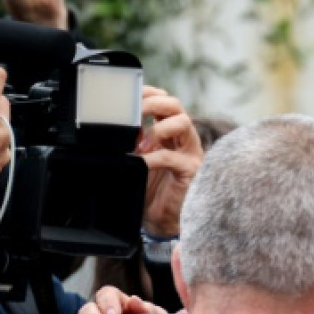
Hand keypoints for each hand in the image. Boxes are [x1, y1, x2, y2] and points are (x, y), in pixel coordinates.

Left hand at [137, 86, 202, 237]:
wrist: (161, 221)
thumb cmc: (152, 191)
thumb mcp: (137, 161)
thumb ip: (134, 143)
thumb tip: (122, 128)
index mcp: (170, 133)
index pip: (165, 102)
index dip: (150, 93)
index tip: (133, 93)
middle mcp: (182, 139)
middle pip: (176, 105)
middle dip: (154, 103)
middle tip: (136, 112)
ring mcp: (190, 153)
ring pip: (183, 122)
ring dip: (158, 128)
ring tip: (141, 142)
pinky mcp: (192, 170)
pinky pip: (173, 157)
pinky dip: (154, 157)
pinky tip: (142, 163)